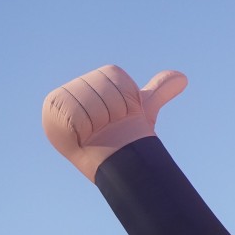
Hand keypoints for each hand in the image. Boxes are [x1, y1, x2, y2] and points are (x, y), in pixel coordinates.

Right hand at [42, 65, 186, 180]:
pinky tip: (84, 135)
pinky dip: (85, 127)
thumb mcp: (142, 109)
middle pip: (99, 86)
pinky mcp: (51, 114)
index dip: (125, 96)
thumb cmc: (127, 134)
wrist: (114, 160)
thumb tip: (183, 77)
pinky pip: (75, 114)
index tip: (123, 112)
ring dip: (101, 120)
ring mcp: (58, 102)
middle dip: (113, 109)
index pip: (111, 74)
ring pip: (89, 100)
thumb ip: (159, 90)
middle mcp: (69, 90)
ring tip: (97, 131)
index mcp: (89, 81)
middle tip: (109, 125)